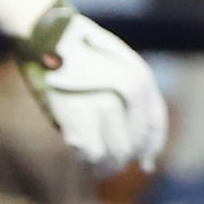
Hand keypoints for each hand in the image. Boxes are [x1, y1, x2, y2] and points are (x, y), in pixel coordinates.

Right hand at [18, 3, 171, 173]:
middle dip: (123, 160)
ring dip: (106, 166)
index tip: (146, 164)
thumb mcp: (116, 65)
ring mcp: (105, 104)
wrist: (48, 35)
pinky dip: (87, 159)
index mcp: (141, 78)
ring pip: (115, 154)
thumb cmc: (80, 53)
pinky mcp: (80, 115)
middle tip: (109, 168)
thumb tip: (141, 149)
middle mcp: (130, 93)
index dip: (151, 148)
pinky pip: (91, 153)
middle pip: (134, 144)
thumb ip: (131, 97)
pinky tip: (80, 154)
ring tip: (97, 169)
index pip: (155, 125)